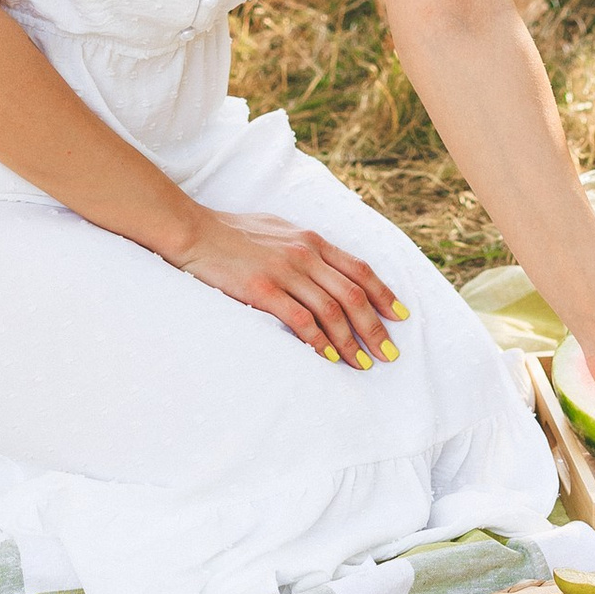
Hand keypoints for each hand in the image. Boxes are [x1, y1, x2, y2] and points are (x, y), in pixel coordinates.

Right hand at [176, 209, 406, 369]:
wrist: (195, 231)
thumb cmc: (233, 232)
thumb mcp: (279, 230)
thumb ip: (304, 247)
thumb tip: (325, 265)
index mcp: (311, 239)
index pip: (359, 269)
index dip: (383, 294)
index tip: (400, 316)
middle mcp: (305, 254)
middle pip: (352, 294)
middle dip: (375, 327)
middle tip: (389, 353)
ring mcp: (285, 271)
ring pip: (332, 310)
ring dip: (351, 340)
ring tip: (363, 363)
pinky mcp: (263, 290)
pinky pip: (301, 320)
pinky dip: (319, 341)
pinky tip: (329, 357)